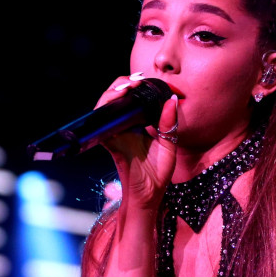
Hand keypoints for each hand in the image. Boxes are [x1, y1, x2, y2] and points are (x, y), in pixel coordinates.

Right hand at [94, 73, 179, 209]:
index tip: (143, 80)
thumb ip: (170, 124)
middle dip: (121, 85)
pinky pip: (103, 124)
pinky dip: (106, 111)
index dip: (133, 87)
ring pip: (106, 108)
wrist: (148, 196)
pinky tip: (117, 102)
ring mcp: (115, 135)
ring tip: (127, 87)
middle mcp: (124, 128)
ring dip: (113, 93)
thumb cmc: (157, 174)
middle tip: (135, 81)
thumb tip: (172, 100)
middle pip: (115, 99)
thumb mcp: (169, 145)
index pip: (130, 100)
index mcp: (138, 126)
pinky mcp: (111, 143)